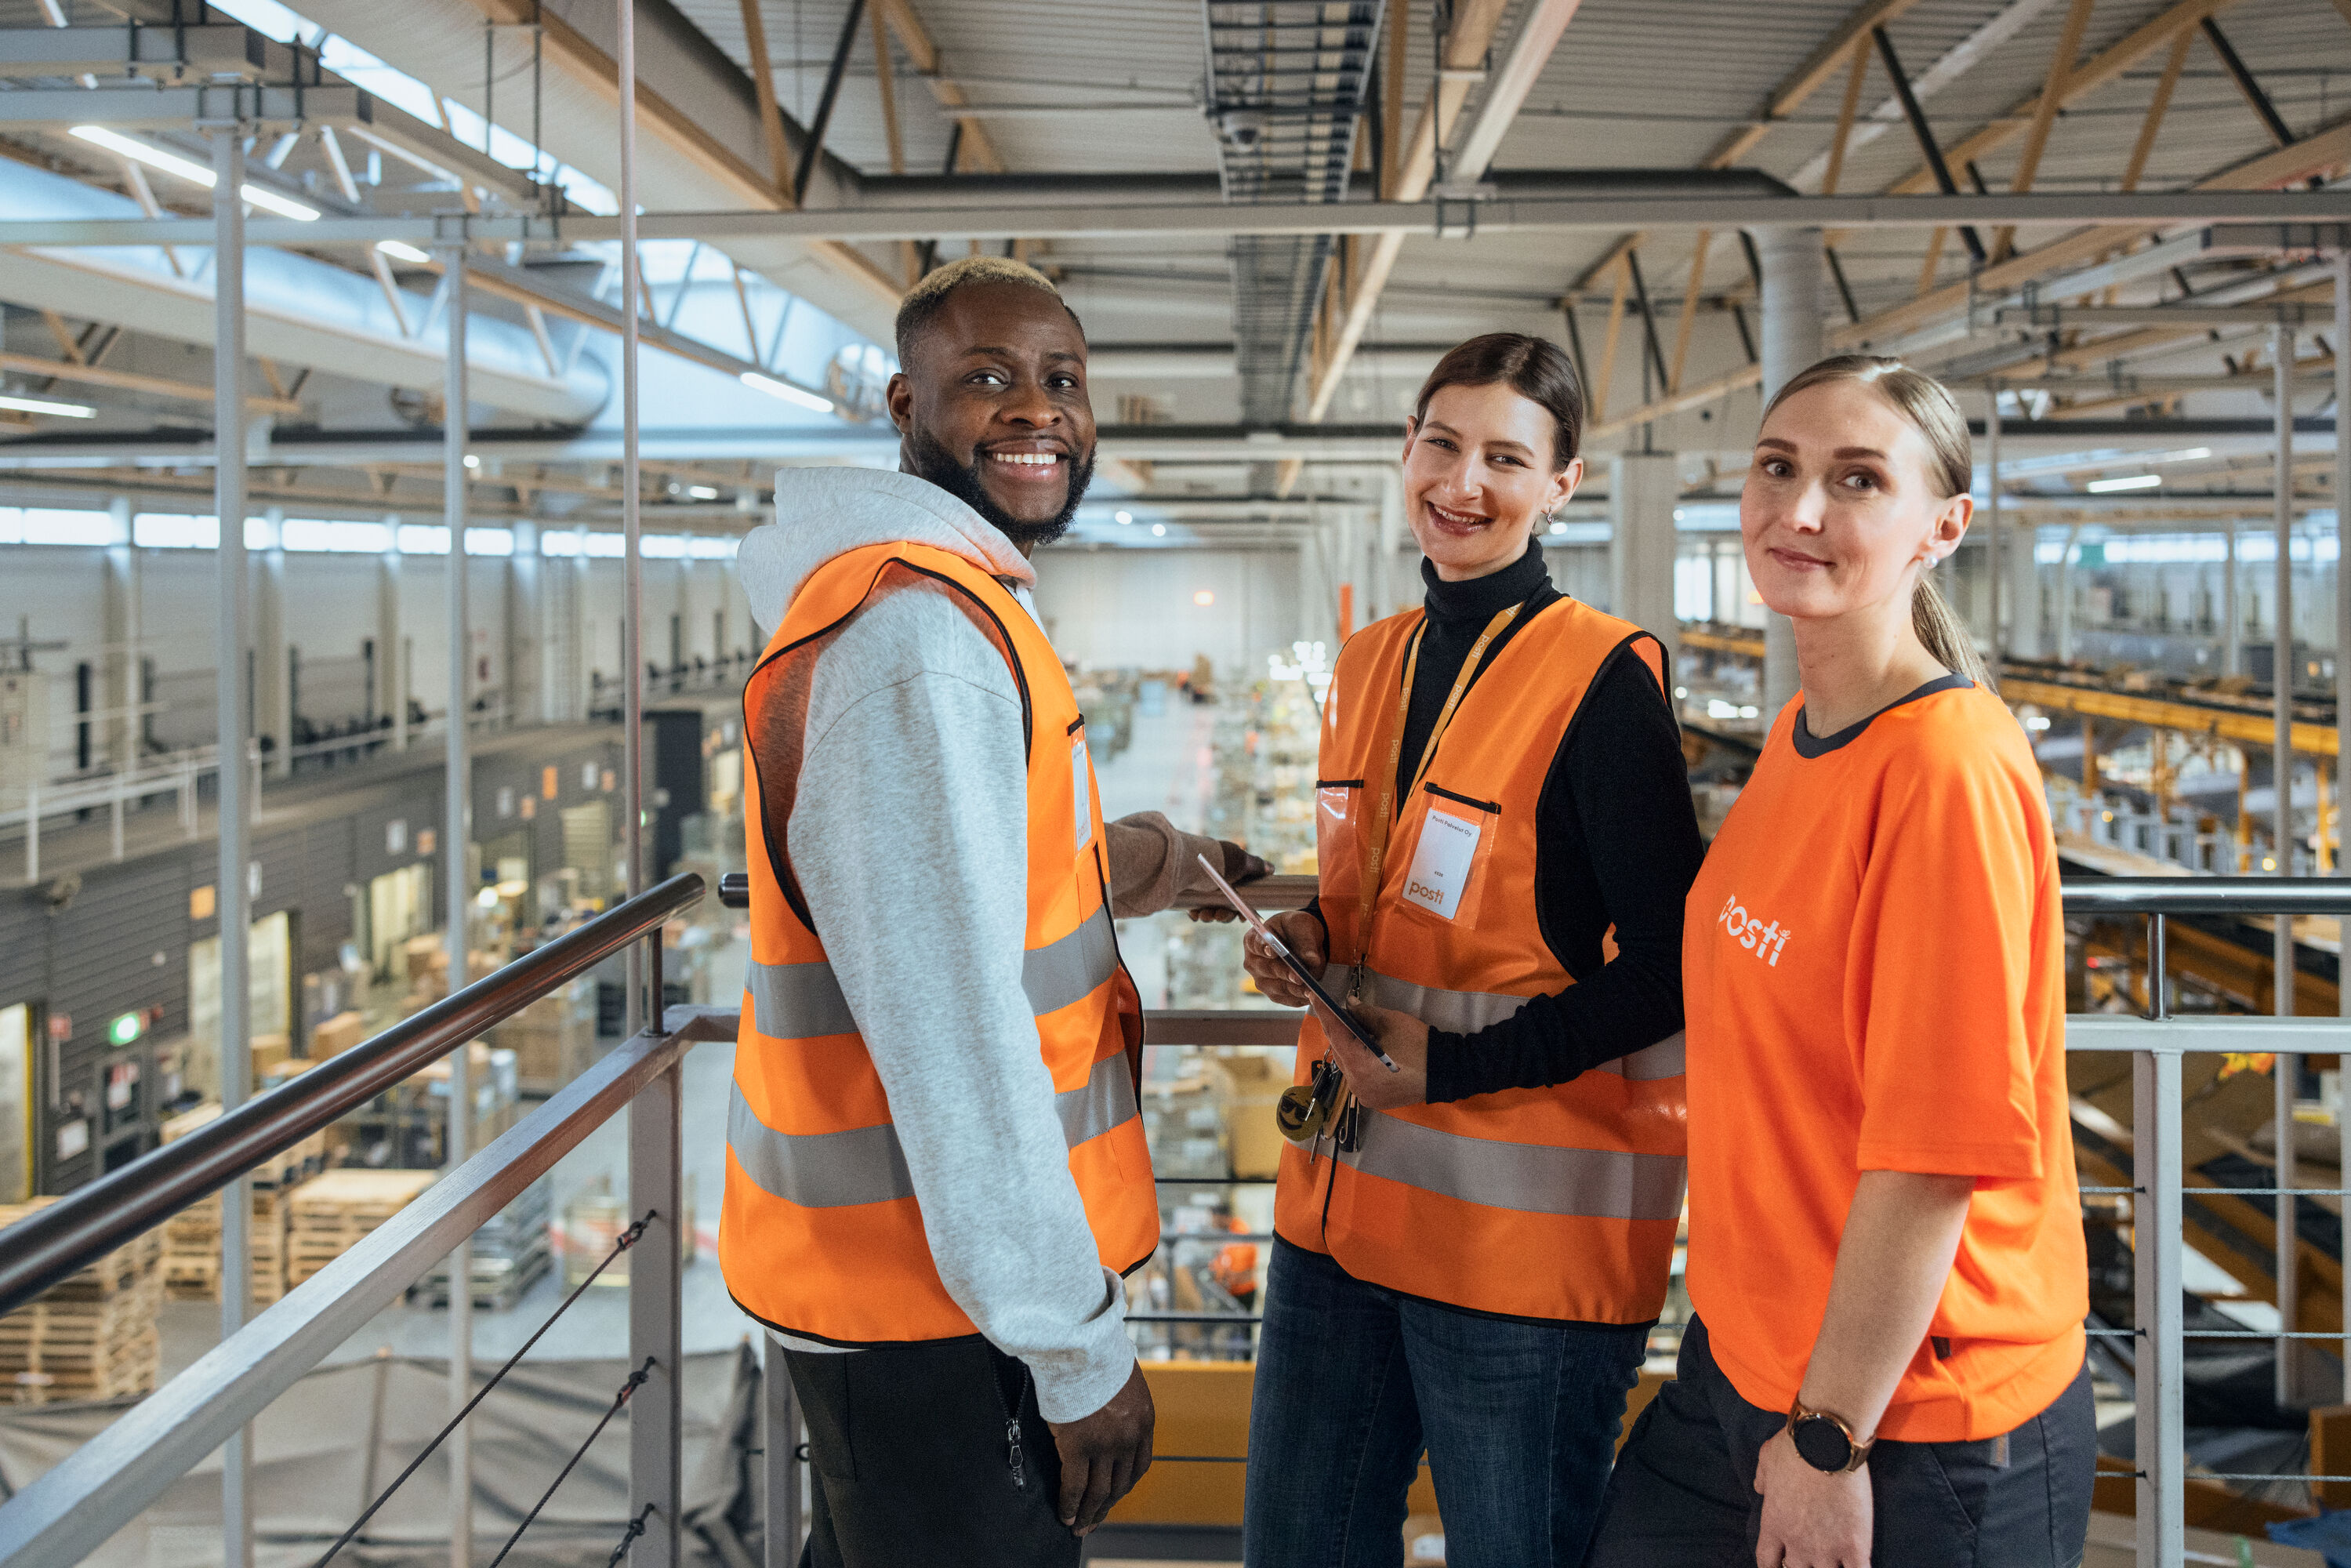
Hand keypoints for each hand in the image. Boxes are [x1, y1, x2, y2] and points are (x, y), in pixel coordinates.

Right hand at [1047, 1360, 1154, 1535]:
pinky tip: (1065, 1515)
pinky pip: (1074, 1486)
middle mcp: (1129, 1438)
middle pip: (1119, 1484)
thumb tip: (1107, 1415)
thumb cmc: (1096, 1354)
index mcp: (1144, 1421)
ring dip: (1089, 1513)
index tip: (1115, 1496)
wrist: (1081, 1344)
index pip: (1139, 1466)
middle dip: (1106, 1506)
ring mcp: (1105, 1445)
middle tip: (1094, 1521)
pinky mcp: (1078, 1447)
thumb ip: (1120, 1404)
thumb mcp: (1122, 1379)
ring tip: (1079, 1526)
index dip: (1124, 1486)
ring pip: (1098, 1491)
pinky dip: (1070, 1505)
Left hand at [1185, 842, 1272, 922]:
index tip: (1240, 918)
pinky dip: (1195, 913)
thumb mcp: (1241, 861)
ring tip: (1204, 915)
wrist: (1187, 860)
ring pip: (1209, 909)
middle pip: (1224, 905)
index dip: (1241, 909)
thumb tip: (1272, 868)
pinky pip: (1194, 908)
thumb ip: (1256, 866)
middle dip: (1224, 915)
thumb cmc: (1217, 860)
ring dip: (1209, 916)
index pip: (1240, 896)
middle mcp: (1216, 880)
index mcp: (1230, 873)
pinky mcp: (1187, 893)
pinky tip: (1194, 913)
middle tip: (1219, 917)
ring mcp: (1201, 887)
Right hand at [1240, 911, 1325, 1006]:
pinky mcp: (1274, 993)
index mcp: (1254, 940)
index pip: (1256, 944)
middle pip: (1266, 969)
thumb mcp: (1302, 926)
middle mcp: (1253, 962)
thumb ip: (1306, 941)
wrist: (1304, 941)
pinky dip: (1299, 998)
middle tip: (1298, 977)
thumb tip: (1312, 960)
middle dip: (1283, 973)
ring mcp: (1262, 980)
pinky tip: (1312, 997)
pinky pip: (1286, 999)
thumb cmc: (1297, 929)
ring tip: (1310, 991)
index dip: (1264, 948)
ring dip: (1294, 990)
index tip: (1273, 951)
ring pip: (1276, 988)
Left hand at [1316, 1001, 1427, 1108]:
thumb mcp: (1390, 1021)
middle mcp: (1356, 1084)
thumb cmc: (1418, 1044)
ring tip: (1354, 1030)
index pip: (1334, 1033)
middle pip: (1339, 1051)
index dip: (1323, 1012)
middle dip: (1338, 1030)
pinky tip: (1365, 1050)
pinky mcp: (1373, 1100)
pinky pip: (1358, 1077)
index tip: (1314, 995)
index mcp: (1359, 1065)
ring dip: (1348, 1047)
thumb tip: (1348, 1005)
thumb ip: (1363, 1013)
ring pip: (1347, 1065)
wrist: (1445, 1071)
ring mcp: (1364, 1095)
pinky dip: (1358, 1062)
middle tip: (1336, 1010)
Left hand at [1753, 1426, 1872, 1567]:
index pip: (1767, 1561)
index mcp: (1774, 1524)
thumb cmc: (1794, 1447)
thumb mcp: (1767, 1459)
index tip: (1782, 1563)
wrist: (1826, 1442)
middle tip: (1812, 1557)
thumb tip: (1759, 1487)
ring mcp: (1827, 1548)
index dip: (1774, 1566)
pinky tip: (1859, 1566)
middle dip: (1801, 1567)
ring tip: (1836, 1561)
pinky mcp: (1855, 1546)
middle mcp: (1797, 1543)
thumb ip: (1762, 1478)